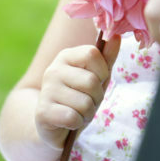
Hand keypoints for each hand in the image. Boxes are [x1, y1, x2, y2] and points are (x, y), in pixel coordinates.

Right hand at [35, 35, 120, 149]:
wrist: (54, 125)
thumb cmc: (80, 96)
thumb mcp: (97, 76)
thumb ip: (107, 57)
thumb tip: (117, 35)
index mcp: (66, 56)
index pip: (92, 53)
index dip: (102, 70)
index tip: (98, 80)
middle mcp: (53, 69)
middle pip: (91, 81)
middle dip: (97, 97)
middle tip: (88, 101)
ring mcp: (46, 90)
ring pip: (84, 103)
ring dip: (88, 113)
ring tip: (79, 112)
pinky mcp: (42, 112)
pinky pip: (73, 118)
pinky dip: (77, 123)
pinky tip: (70, 122)